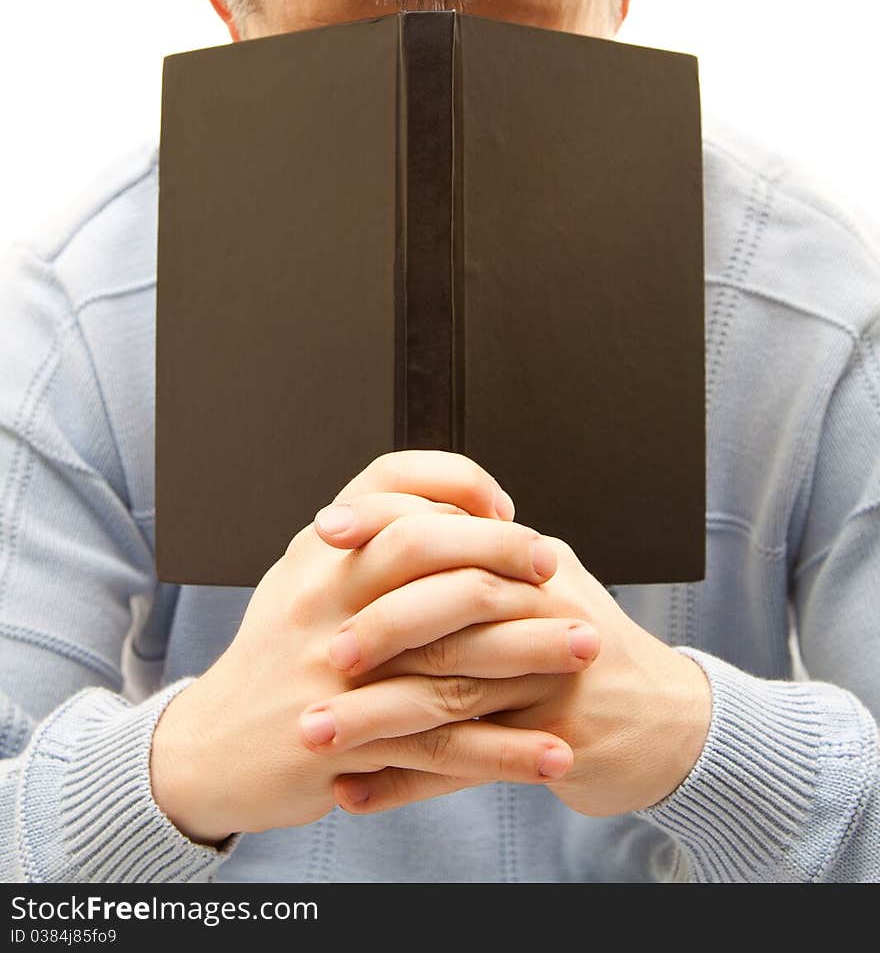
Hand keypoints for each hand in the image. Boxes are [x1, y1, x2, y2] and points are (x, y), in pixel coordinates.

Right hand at [149, 451, 588, 843]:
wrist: (211, 747)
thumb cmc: (278, 656)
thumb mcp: (307, 580)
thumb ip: (369, 542)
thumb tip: (454, 508)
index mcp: (318, 553)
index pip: (388, 481)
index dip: (455, 484)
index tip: (505, 507)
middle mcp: (322, 598)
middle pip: (423, 548)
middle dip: (502, 550)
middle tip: (556, 566)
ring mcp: (334, 670)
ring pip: (449, 650)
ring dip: (530, 650)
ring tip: (586, 647)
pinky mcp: (349, 739)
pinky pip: (443, 745)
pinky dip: (506, 751)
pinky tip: (555, 751)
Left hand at [316, 531, 709, 817]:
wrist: (669, 723)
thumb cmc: (583, 649)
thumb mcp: (543, 585)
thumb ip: (477, 556)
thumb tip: (393, 521)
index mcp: (529, 563)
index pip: (451, 529)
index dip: (385, 521)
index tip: (322, 528)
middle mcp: (543, 610)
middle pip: (449, 611)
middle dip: (374, 630)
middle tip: (319, 654)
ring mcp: (552, 677)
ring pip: (450, 692)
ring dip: (374, 718)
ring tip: (315, 733)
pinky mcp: (559, 739)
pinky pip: (467, 764)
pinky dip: (406, 783)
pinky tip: (354, 792)